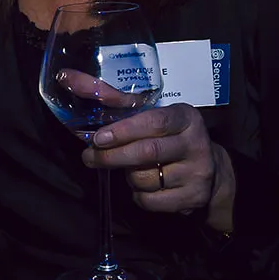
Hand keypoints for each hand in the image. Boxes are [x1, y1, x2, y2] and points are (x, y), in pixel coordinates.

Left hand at [81, 102, 228, 220]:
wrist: (210, 171)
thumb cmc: (169, 137)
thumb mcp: (153, 116)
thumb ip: (116, 102)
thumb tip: (68, 78)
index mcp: (186, 117)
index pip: (154, 122)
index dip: (124, 130)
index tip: (99, 138)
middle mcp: (196, 143)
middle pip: (147, 151)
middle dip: (112, 156)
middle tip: (89, 157)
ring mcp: (197, 173)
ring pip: (145, 178)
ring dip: (128, 176)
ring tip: (132, 169)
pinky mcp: (193, 198)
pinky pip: (150, 200)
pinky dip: (138, 195)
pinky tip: (144, 186)